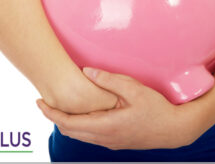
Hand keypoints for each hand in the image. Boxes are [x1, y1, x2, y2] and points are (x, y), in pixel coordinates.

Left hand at [37, 67, 204, 149]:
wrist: (175, 130)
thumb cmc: (157, 109)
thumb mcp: (135, 90)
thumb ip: (109, 80)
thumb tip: (86, 71)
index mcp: (107, 125)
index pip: (68, 122)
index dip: (50, 113)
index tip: (39, 102)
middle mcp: (105, 138)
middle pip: (70, 131)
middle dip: (54, 117)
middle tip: (46, 102)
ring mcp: (110, 142)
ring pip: (79, 135)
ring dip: (67, 122)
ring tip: (61, 106)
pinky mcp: (116, 142)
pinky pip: (90, 136)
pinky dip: (79, 125)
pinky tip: (84, 113)